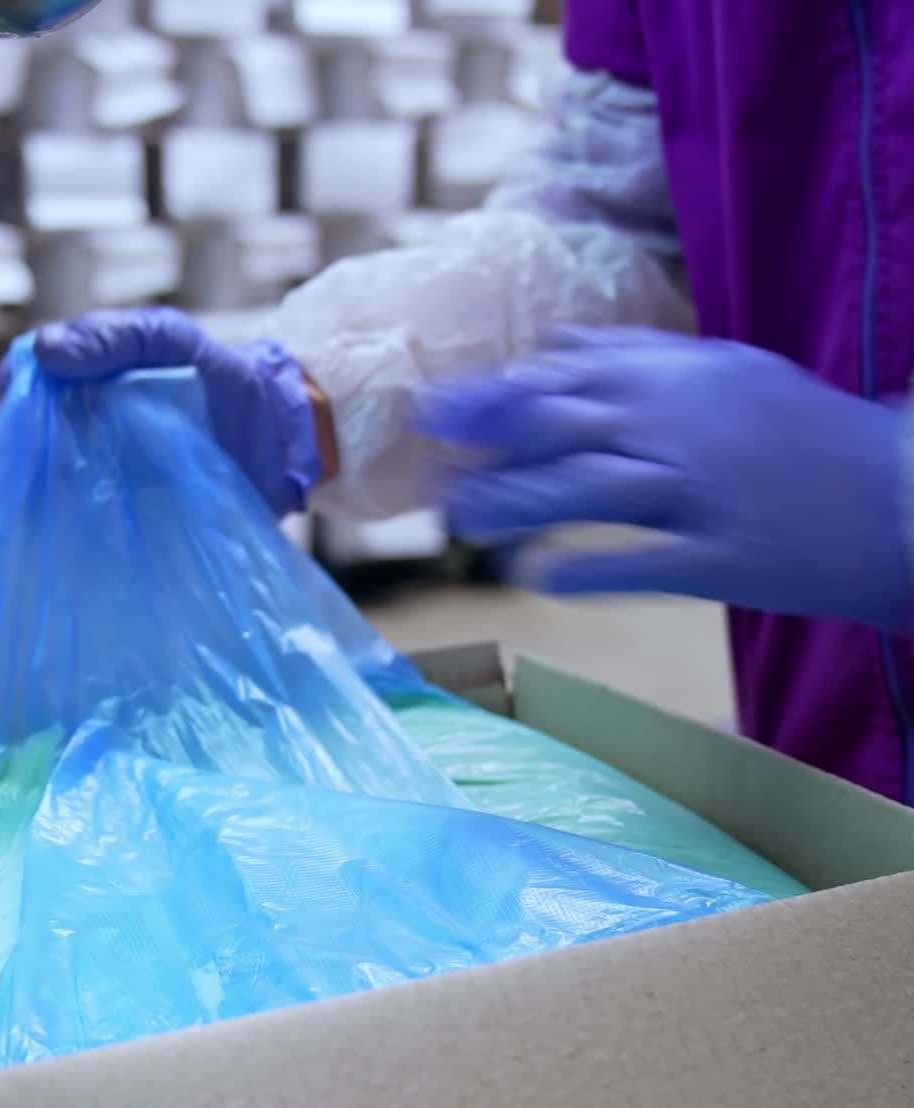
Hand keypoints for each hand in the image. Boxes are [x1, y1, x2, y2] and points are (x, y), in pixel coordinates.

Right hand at [16, 307, 324, 517]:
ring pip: (53, 489)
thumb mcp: (171, 338)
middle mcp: (90, 434)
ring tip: (51, 493)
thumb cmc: (228, 380)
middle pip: (33, 443)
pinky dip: (77, 530)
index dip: (15, 393)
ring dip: (44, 493)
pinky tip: (76, 527)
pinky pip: (90, 529)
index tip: (15, 399)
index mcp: (89, 386)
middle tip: (31, 454)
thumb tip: (44, 352)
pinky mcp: (132, 524)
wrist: (285, 440)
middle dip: (24, 449)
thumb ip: (114, 337)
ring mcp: (108, 480)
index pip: (29, 387)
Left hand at [419, 328, 912, 628]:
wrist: (906, 497)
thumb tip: (559, 348)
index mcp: (685, 378)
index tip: (438, 409)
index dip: (495, 395)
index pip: (569, 378)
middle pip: (565, 428)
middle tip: (425, 472)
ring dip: (515, 507)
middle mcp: (687, 425)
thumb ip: (642, 359)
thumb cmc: (808, 438)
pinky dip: (586, 569)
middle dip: (485, 446)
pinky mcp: (730, 558)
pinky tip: (534, 577)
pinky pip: (645, 564)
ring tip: (461, 524)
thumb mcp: (730, 375)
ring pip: (589, 492)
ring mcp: (708, 492)